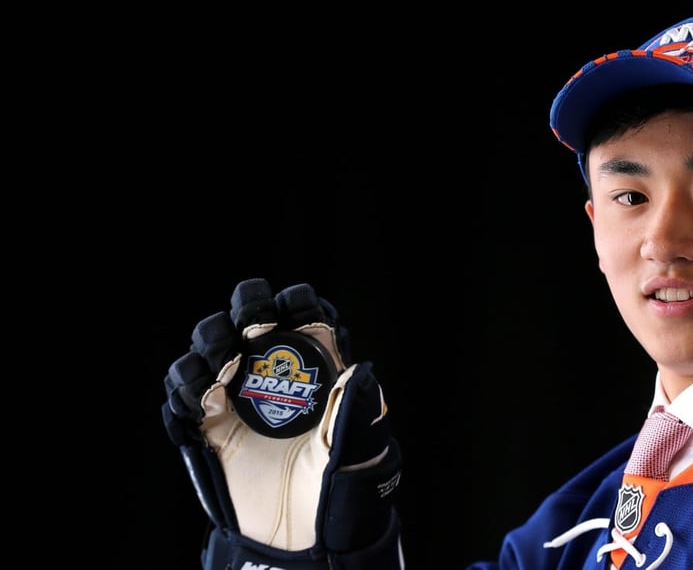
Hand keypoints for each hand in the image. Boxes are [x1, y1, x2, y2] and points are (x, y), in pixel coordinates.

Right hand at [162, 278, 402, 568]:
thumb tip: (358, 368)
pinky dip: (184, 388)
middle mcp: (273, 375)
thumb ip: (355, 411)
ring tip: (222, 361)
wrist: (304, 540)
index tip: (290, 307)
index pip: (304, 316)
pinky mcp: (208, 429)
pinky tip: (201, 396)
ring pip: (210, 348)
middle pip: (250, 319)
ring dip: (210, 342)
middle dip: (246, 309)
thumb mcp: (358, 449)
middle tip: (249, 326)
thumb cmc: (340, 488)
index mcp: (316, 369)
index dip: (296, 303)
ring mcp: (237, 399)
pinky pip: (183, 397)